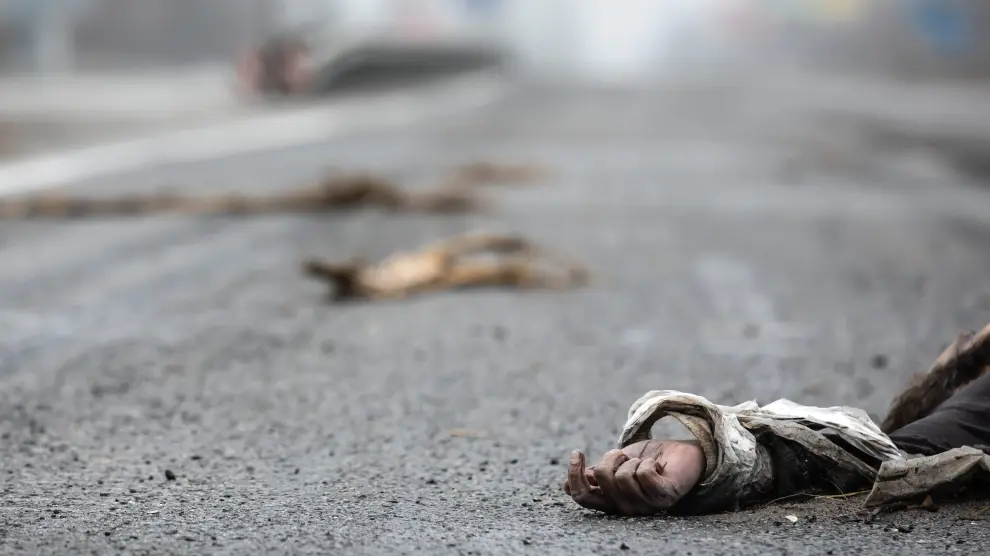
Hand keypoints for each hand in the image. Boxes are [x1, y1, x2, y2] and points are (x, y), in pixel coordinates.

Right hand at [563, 439, 705, 515]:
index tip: (577, 453)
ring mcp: (646, 505)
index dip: (574, 475)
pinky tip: (658, 466)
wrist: (683, 454)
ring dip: (633, 459)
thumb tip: (566, 485)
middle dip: (610, 457)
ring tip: (643, 462)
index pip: (583, 497)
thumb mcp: (618, 464)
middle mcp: (626, 508)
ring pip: (623, 475)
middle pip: (601, 479)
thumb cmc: (650, 459)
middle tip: (623, 455)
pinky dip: (648, 461)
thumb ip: (597, 474)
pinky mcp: (664, 496)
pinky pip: (643, 473)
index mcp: (612, 501)